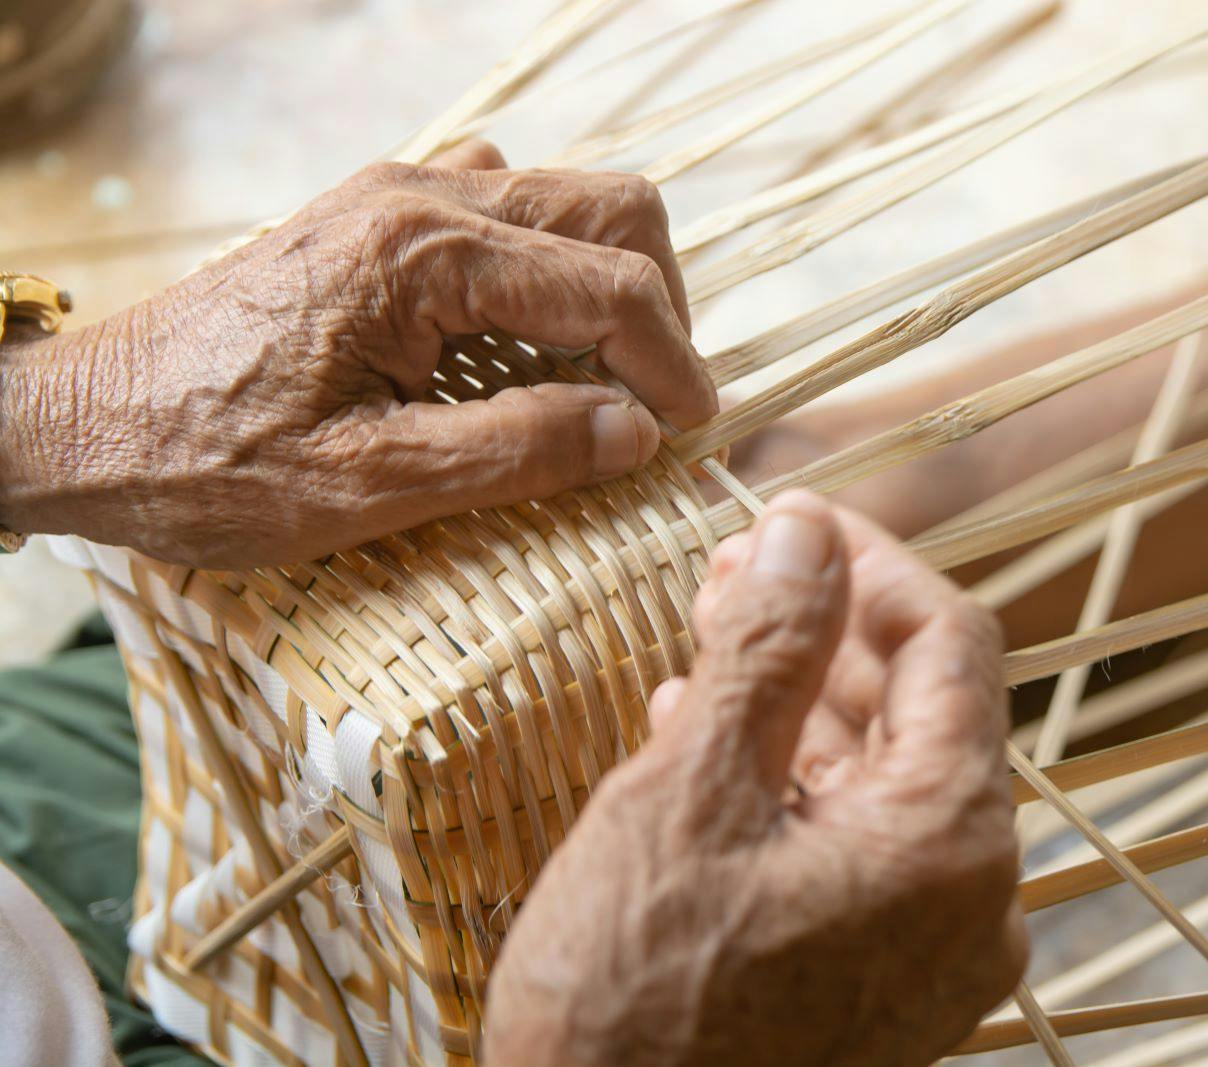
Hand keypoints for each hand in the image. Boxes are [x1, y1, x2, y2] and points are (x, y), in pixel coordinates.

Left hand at [0, 140, 715, 567]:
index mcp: (423, 256)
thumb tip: (636, 432)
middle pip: (612, 207)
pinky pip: (509, 209)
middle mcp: (421, 197)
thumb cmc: (206, 463)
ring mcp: (399, 195)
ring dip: (611, 286)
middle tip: (655, 406)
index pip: (610, 283)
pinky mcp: (381, 216)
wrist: (80, 422)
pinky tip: (525, 347)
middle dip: (659, 308)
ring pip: (569, 200)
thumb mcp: (365, 486)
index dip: (673, 363)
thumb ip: (515, 452)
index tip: (689, 437)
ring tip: (602, 385)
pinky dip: (551, 272)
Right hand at [483, 490, 1024, 1066]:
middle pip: (918, 710)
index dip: (870, 562)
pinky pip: (856, 852)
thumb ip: (766, 651)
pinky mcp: (881, 990)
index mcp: (949, 838)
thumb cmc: (635, 1005)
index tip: (788, 517)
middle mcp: (970, 898)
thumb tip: (803, 532)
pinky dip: (793, 788)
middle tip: (728, 576)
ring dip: (798, 705)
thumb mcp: (690, 796)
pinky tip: (710, 747)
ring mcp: (930, 955)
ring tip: (706, 647)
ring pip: (881, 780)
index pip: (948, 643)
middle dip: (822, 631)